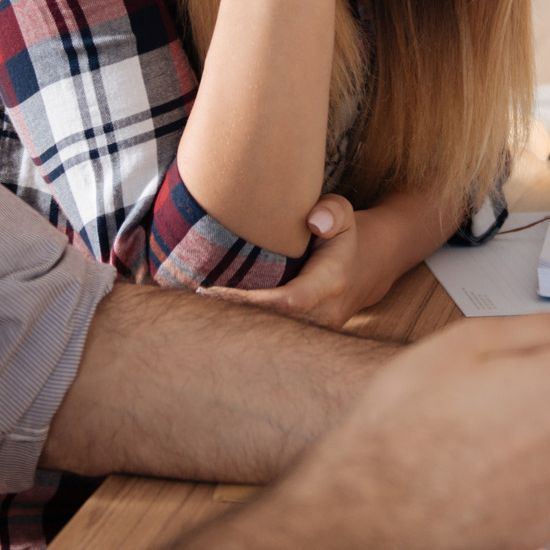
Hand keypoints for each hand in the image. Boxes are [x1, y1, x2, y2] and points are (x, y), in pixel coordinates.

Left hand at [205, 194, 405, 327]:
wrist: (368, 267)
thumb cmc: (347, 236)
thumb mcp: (345, 214)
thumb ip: (333, 212)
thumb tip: (313, 220)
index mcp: (328, 286)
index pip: (285, 303)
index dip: (247, 303)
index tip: (209, 293)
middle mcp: (321, 316)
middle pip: (268, 328)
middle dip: (226, 320)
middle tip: (181, 303)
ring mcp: (312, 331)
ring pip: (265, 337)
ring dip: (228, 328)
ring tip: (185, 313)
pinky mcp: (301, 335)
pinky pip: (267, 336)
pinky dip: (237, 329)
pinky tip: (205, 320)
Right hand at [274, 314, 549, 549]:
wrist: (368, 507)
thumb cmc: (407, 421)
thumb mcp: (466, 340)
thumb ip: (538, 332)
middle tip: (499, 391)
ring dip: (531, 442)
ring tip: (468, 437)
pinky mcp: (532, 533)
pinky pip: (534, 493)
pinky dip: (510, 483)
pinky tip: (465, 474)